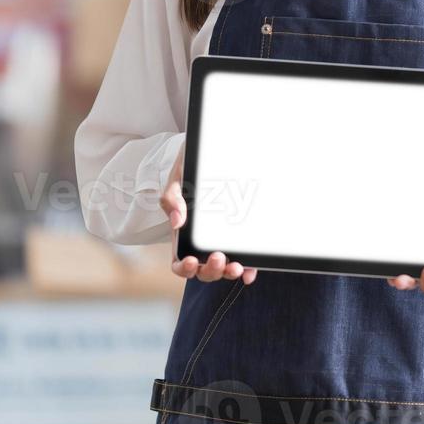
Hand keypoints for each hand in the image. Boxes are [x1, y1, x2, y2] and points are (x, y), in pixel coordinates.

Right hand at [161, 141, 256, 284]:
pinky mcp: (239, 235)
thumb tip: (177, 222)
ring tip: (237, 266)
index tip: (192, 261)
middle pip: (203, 269)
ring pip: (223, 267)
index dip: (184, 268)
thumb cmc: (191, 168)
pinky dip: (248, 268)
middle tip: (219, 258)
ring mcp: (222, 240)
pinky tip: (252, 270)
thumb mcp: (178, 180)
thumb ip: (172, 199)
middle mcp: (202, 241)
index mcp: (183, 233)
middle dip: (210, 271)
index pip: (179, 260)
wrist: (212, 150)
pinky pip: (243, 257)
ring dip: (228, 272)